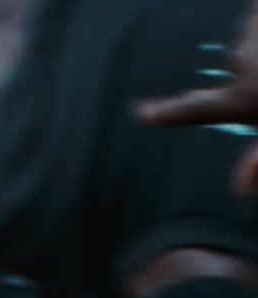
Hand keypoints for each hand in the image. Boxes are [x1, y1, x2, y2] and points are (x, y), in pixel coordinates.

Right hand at [137, 3, 257, 195]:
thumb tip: (241, 190)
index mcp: (244, 99)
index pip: (195, 110)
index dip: (167, 113)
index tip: (142, 114)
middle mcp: (240, 65)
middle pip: (238, 66)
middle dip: (254, 71)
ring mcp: (248, 35)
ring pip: (250, 39)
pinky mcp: (256, 15)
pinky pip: (254, 19)